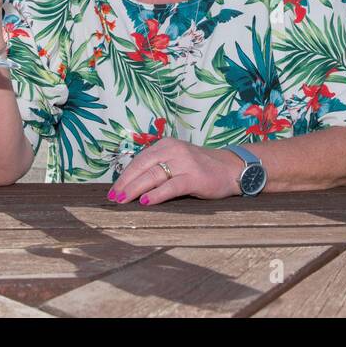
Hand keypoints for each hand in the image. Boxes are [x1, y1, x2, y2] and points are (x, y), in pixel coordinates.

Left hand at [107, 138, 244, 205]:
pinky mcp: (195, 177)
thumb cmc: (200, 168)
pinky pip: (170, 186)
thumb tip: (130, 184)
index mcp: (166, 145)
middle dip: (126, 183)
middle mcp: (174, 150)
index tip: (114, 189)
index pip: (139, 160)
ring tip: (123, 200)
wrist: (231, 169)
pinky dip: (156, 194)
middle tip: (114, 197)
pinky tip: (145, 201)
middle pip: (143, 166)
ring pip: (153, 175)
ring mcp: (185, 162)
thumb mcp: (177, 160)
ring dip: (135, 189)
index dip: (125, 175)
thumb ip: (158, 166)